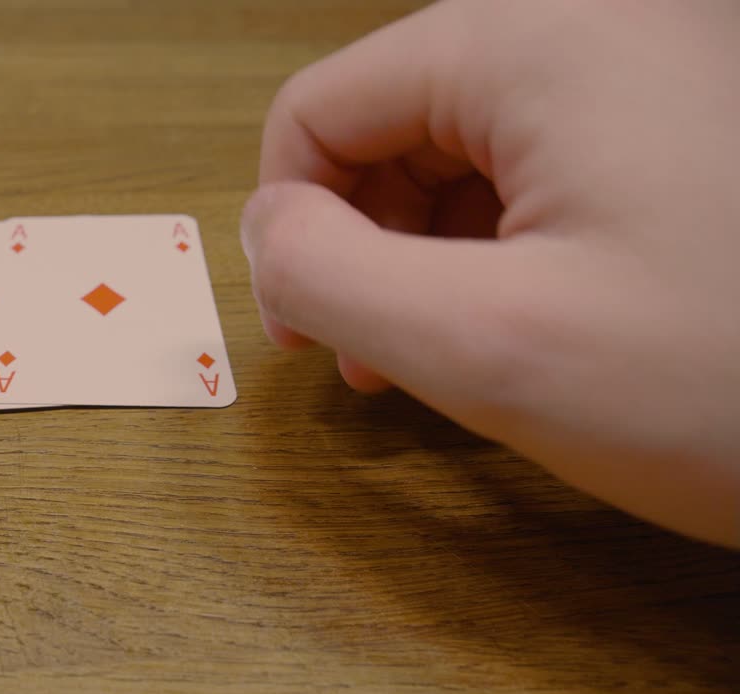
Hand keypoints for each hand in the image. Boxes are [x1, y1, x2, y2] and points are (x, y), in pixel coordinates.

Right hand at [242, 0, 739, 547]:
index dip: (287, 222)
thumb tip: (268, 232)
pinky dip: (504, 239)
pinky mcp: (690, 119)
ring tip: (447, 346)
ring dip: (425, 245)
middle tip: (374, 353)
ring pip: (465, 142)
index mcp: (538, 39)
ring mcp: (657, 65)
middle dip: (359, 235)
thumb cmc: (729, 388)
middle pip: (394, 114)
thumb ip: (328, 276)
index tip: (310, 333)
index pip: (323, 104)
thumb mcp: (487, 344)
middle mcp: (600, 21)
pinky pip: (545, 160)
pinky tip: (522, 315)